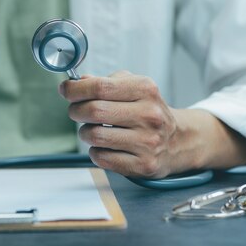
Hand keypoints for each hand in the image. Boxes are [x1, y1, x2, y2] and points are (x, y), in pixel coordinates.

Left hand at [60, 71, 190, 177]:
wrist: (179, 140)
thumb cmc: (148, 111)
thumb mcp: (133, 87)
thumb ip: (104, 82)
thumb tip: (77, 81)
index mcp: (145, 90)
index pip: (100, 87)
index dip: (75, 89)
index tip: (66, 90)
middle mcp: (149, 115)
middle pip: (94, 111)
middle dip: (76, 111)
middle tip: (76, 111)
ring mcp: (147, 142)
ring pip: (95, 136)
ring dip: (84, 133)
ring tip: (91, 130)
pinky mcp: (143, 164)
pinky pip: (102, 158)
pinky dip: (95, 152)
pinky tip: (104, 146)